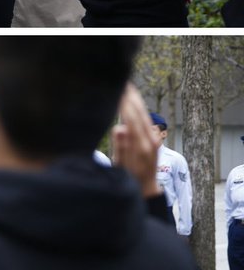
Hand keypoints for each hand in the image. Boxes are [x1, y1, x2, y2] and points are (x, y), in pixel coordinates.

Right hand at [111, 83, 162, 197]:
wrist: (146, 188)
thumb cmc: (129, 179)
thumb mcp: (121, 166)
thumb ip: (121, 147)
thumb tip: (120, 128)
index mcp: (141, 146)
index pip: (131, 119)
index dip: (124, 103)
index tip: (117, 90)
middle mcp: (150, 140)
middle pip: (140, 113)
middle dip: (131, 96)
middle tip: (122, 81)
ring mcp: (153, 138)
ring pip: (144, 114)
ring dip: (135, 99)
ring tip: (127, 85)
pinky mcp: (152, 137)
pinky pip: (144, 119)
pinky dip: (137, 107)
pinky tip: (132, 100)